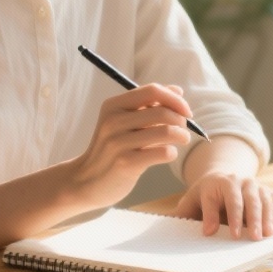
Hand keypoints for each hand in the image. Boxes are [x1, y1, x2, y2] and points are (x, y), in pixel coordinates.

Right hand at [71, 84, 192, 208]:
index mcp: (114, 105)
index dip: (175, 99)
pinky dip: (172, 153)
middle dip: (181, 120)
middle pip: (163, 112)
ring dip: (182, 136)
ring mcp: (118, 142)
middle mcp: (113, 121)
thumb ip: (148, 104)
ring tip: (182, 141)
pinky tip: (168, 155)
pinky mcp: (125, 163)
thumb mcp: (123, 121)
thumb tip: (178, 90)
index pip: (152, 90)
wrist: (86, 181)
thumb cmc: (112, 148)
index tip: (186, 112)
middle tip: (184, 130)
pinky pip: (163, 153)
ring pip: (166, 131)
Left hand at [176, 170, 272, 239]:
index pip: (228, 199)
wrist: (223, 179)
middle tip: (254, 237)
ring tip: (267, 236)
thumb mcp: (193, 200)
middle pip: (250, 199)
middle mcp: (241, 181)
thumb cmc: (206, 195)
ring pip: (265, 201)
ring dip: (267, 218)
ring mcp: (257, 186)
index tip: (231, 235)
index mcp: (221, 182)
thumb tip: (199, 231)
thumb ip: (186, 213)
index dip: (230, 217)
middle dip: (252, 218)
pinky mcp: (268, 193)